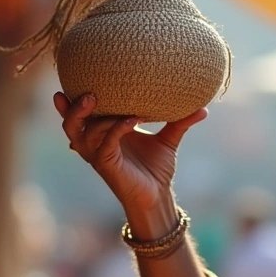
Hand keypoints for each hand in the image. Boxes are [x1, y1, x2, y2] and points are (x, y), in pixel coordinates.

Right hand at [53, 91, 206, 213]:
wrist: (159, 195)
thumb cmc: (157, 169)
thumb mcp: (167, 141)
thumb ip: (180, 122)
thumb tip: (204, 108)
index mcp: (104, 134)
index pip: (81, 115)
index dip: (71, 101)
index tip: (70, 81)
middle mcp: (96, 144)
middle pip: (71, 125)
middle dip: (72, 108)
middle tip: (87, 92)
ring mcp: (100, 156)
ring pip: (82, 134)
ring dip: (94, 116)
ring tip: (99, 99)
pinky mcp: (108, 166)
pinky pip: (106, 144)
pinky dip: (117, 129)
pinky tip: (133, 119)